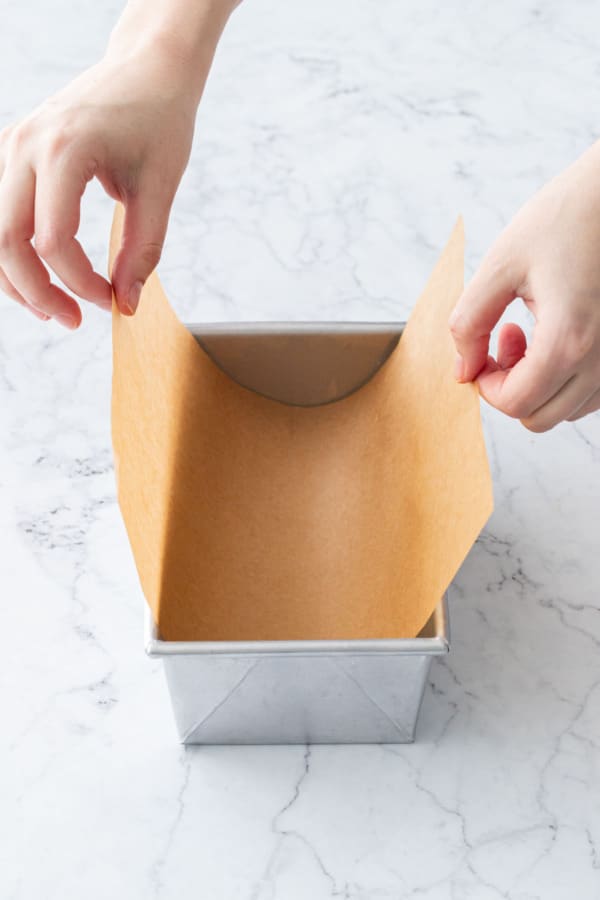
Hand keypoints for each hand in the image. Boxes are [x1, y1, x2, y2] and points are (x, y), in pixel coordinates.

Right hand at [0, 46, 199, 327]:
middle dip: (36, 292)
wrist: (146, 69)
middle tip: (71, 321)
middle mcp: (26, 145)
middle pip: (6, 240)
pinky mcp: (13, 152)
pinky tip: (41, 275)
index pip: (53, 240)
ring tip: (53, 308)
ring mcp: (13, 145)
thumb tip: (128, 303)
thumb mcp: (161, 188)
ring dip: (16, 278)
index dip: (80, 283)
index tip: (111, 300)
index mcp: (64, 150)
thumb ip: (143, 250)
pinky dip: (12, 250)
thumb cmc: (159, 121)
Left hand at [449, 141, 599, 430]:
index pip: (515, 404)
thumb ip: (469, 323)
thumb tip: (462, 370)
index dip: (485, 386)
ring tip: (530, 331)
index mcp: (569, 340)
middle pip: (539, 417)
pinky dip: (565, 377)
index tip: (480, 352)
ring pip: (566, 411)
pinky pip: (591, 393)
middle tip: (502, 339)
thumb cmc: (565, 217)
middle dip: (509, 387)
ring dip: (538, 383)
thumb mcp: (501, 264)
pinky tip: (557, 335)